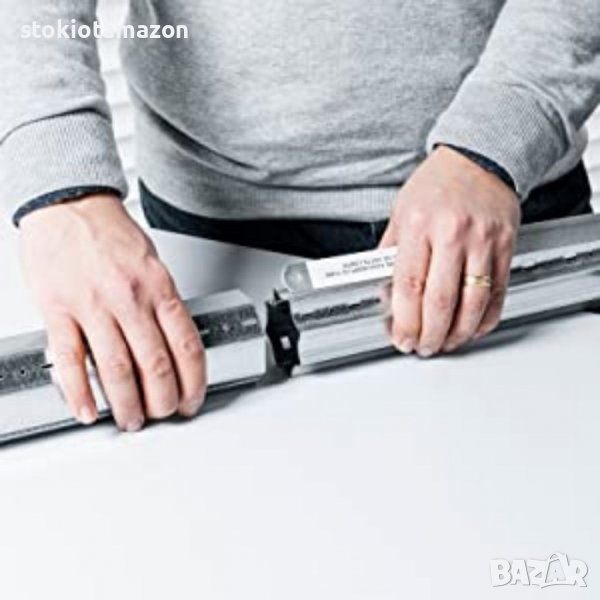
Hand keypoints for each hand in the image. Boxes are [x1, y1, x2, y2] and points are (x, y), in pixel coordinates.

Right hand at [19, 194, 205, 430]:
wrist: (68, 204)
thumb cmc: (111, 233)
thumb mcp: (153, 263)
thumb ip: (163, 304)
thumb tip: (176, 345)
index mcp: (159, 286)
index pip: (187, 346)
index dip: (194, 381)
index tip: (192, 399)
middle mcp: (129, 298)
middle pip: (155, 364)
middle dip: (163, 400)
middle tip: (163, 414)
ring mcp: (93, 306)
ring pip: (116, 369)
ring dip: (127, 404)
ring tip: (132, 420)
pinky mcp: (58, 310)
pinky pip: (70, 360)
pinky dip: (79, 392)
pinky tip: (88, 410)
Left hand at [379, 146, 520, 356]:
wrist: (479, 157)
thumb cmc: (436, 184)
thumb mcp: (399, 212)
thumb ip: (391, 255)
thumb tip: (385, 295)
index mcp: (418, 225)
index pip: (409, 285)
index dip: (404, 321)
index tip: (400, 338)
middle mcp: (451, 233)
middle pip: (440, 301)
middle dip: (428, 335)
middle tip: (421, 347)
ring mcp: (482, 242)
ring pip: (472, 303)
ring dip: (457, 334)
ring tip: (444, 344)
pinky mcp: (506, 247)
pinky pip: (498, 294)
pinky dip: (484, 320)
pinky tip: (472, 329)